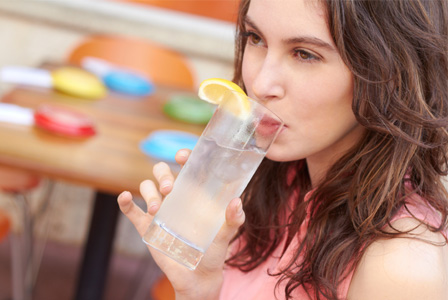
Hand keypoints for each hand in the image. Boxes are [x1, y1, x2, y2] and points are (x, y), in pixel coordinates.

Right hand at [117, 149, 245, 299]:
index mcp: (194, 193)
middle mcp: (175, 197)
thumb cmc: (214, 251)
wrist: (198, 276)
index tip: (181, 156)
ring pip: (147, 187)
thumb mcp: (225, 234)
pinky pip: (131, 210)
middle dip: (163, 174)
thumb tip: (236, 202)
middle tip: (169, 188)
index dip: (182, 155)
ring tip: (157, 210)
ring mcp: (159, 210)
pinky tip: (125, 197)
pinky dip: (125, 202)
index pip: (186, 167)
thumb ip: (233, 219)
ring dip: (149, 193)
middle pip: (162, 172)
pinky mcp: (147, 226)